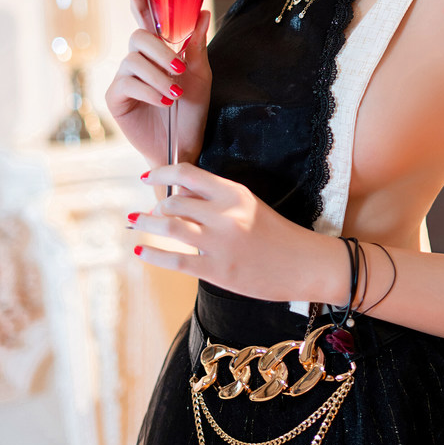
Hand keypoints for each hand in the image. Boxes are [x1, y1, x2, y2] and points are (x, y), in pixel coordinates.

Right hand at [105, 0, 211, 165]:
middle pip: (138, 37)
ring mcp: (124, 78)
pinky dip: (150, 90)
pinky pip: (128, 83)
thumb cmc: (192, 111)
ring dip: (159, 76)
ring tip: (175, 93)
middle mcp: (138, 60)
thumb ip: (196, 45)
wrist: (184, 145)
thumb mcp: (201, 75)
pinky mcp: (115, 98)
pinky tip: (164, 101)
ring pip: (134, 61)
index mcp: (159, 51)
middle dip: (161, 51)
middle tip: (180, 69)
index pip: (145, 17)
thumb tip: (202, 12)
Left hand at [127, 163, 328, 301]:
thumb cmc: (277, 234)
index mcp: (234, 193)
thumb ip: (216, 200)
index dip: (160, 173)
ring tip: (136, 225)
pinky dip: (152, 254)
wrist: (304, 264)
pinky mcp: (218, 271)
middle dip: (154, 208)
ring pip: (169, 228)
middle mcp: (225, 215)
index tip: (145, 177)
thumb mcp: (249, 206)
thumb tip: (178, 195)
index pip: (187, 174)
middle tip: (146, 214)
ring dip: (146, 225)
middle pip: (174, 202)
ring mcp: (221, 243)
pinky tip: (140, 251)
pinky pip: (175, 260)